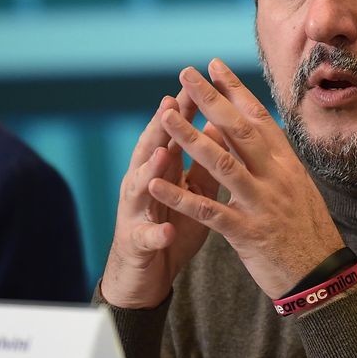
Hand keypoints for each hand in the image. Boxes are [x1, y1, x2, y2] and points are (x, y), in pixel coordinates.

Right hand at [101, 91, 217, 308]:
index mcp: (161, 170)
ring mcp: (136, 213)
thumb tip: (220, 125)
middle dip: (160, 127)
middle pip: (151, 150)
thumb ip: (203, 160)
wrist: (145, 275)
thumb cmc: (171, 222)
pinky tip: (166, 229)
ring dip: (151, 171)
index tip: (200, 81)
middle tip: (170, 103)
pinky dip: (156, 233)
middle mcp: (143, 185)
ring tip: (162, 156)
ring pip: (141, 188)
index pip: (173, 132)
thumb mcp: (192, 189)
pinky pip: (148, 238)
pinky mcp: (137, 244)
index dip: (185, 108)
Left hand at [148, 58, 344, 298]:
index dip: (236, 91)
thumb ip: (275, 162)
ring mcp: (262, 204)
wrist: (323, 276)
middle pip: (239, 131)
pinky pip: (209, 210)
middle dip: (211, 99)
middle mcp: (276, 178)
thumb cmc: (308, 232)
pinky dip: (181, 196)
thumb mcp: (298, 189)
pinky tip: (155, 183)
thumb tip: (255, 133)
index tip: (215, 66)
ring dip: (190, 138)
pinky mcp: (247, 233)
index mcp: (287, 165)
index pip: (259, 118)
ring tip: (166, 117)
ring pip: (222, 164)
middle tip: (186, 74)